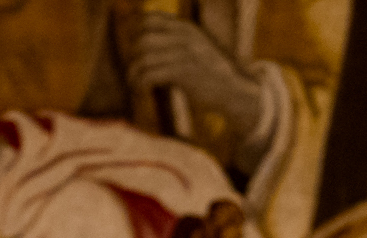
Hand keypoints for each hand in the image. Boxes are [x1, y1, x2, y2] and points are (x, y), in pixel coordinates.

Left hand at [125, 14, 264, 139]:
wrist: (235, 90)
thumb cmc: (212, 73)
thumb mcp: (197, 47)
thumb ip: (176, 41)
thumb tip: (145, 43)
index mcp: (186, 28)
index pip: (150, 19)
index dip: (134, 31)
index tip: (132, 48)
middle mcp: (185, 37)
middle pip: (143, 39)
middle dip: (132, 56)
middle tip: (132, 70)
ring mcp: (184, 54)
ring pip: (144, 58)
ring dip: (133, 73)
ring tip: (134, 83)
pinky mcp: (184, 73)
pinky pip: (150, 75)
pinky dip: (140, 83)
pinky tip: (141, 90)